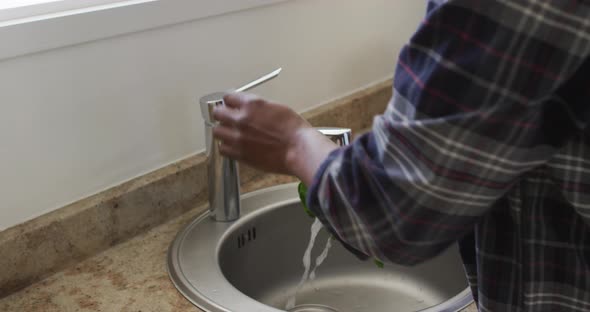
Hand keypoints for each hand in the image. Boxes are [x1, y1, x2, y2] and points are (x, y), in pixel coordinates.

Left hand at [212, 93, 337, 184]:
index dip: (230, 101)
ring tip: (230, 134)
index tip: (231, 105)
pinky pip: (222, 149)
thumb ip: (259, 107)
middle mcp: (241, 119)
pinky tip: (234, 147)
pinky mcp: (239, 154)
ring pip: (217, 131)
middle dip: (222, 114)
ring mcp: (238, 137)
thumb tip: (250, 108)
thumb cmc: (294, 130)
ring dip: (223, 131)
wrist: (299, 150)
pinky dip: (226, 147)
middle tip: (227, 118)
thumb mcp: (277, 108)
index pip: (228, 97)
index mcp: (252, 104)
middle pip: (217, 113)